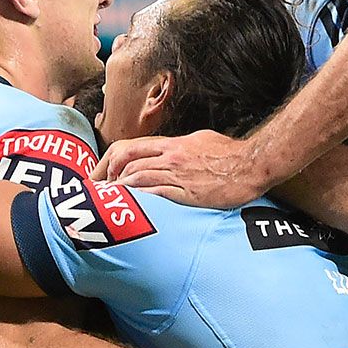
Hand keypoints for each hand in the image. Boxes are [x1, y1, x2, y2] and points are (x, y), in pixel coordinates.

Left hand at [92, 130, 270, 208]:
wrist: (252, 165)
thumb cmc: (231, 154)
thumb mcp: (201, 141)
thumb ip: (181, 148)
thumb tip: (170, 153)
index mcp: (173, 144)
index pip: (132, 146)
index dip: (111, 158)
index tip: (102, 172)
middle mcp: (170, 156)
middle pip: (126, 158)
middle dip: (106, 172)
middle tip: (96, 188)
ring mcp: (177, 173)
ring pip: (136, 176)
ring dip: (117, 188)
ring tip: (105, 200)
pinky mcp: (186, 192)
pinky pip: (155, 194)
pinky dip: (137, 199)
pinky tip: (127, 207)